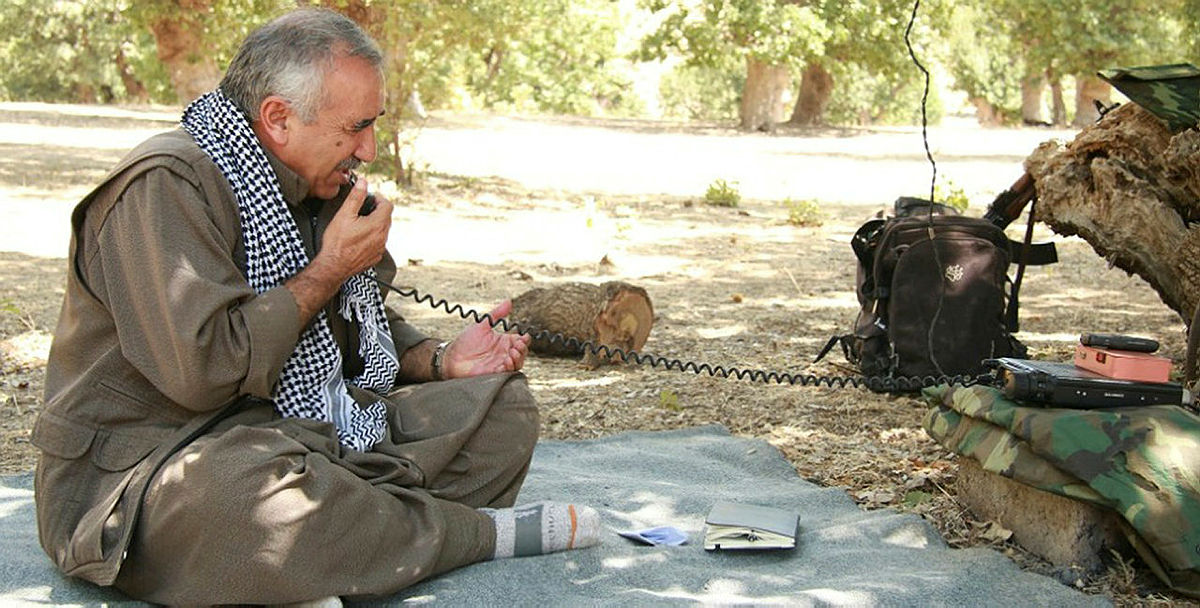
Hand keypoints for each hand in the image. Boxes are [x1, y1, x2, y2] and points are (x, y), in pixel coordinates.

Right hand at [285, 178, 393, 323]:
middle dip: (377, 210)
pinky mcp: (375, 257)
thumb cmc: (337, 242)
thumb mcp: (345, 214)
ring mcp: (380, 248)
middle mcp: (383, 237)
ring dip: (375, 224)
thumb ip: (356, 197)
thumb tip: (363, 183)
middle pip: (386, 217)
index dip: (379, 198)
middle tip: (363, 208)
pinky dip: (372, 237)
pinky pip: (378, 243)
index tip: (369, 197)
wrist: (333, 266)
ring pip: (383, 231)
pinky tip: (359, 237)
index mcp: (378, 224)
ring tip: (359, 223)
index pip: (387, 205)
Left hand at [444, 300, 531, 377]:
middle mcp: (504, 353)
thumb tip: (508, 301)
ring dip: (518, 358)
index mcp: (503, 341)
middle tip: (516, 345)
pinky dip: (509, 367)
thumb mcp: (482, 325)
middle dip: (523, 349)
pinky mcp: (494, 373)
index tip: (523, 336)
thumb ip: (496, 314)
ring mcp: (500, 364)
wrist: (452, 357)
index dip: (525, 339)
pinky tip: (506, 361)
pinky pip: (507, 372)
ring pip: (517, 363)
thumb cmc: (465, 342)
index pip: (521, 340)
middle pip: (522, 352)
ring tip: (512, 352)